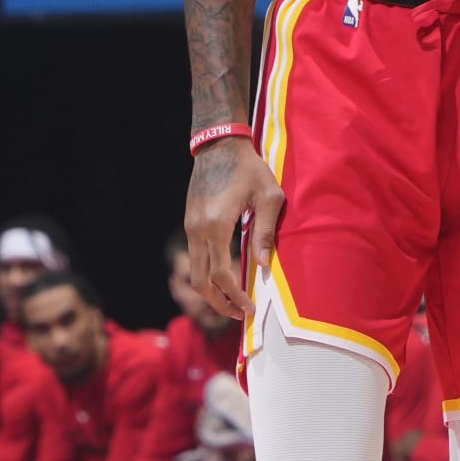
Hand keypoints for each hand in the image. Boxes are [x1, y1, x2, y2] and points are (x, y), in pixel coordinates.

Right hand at [186, 137, 283, 320]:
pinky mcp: (190, 224)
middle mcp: (198, 231)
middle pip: (202, 282)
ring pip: (195, 273)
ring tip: (233, 302)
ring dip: (212, 292)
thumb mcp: (269, 196)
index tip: (251, 308)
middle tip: (241, 315)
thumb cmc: (249, 168)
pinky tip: (225, 279)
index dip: (235, 296)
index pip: (222, 275)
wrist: (219, 145)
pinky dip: (208, 276)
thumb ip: (266, 232)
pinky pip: (195, 259)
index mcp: (217, 226)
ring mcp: (191, 228)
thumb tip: (265, 266)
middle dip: (220, 303)